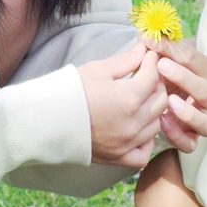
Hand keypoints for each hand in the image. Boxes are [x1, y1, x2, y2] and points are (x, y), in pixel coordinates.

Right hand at [78, 42, 167, 167]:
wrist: (45, 121)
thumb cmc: (70, 91)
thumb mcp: (99, 69)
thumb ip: (126, 59)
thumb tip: (144, 48)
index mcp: (129, 98)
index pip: (153, 76)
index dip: (152, 62)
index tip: (149, 55)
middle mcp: (132, 123)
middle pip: (161, 100)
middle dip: (157, 84)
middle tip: (148, 75)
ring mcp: (126, 143)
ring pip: (156, 124)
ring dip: (154, 110)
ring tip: (143, 99)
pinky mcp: (117, 158)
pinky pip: (144, 153)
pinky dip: (146, 141)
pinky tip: (139, 128)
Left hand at [142, 36, 206, 152]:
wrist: (168, 93)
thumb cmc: (168, 73)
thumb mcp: (164, 57)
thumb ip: (158, 46)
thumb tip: (144, 32)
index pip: (196, 60)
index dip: (175, 52)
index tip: (153, 46)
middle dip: (184, 79)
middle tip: (161, 68)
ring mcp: (204, 118)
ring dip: (189, 114)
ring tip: (168, 102)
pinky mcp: (193, 138)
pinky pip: (191, 144)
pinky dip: (178, 135)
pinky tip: (162, 122)